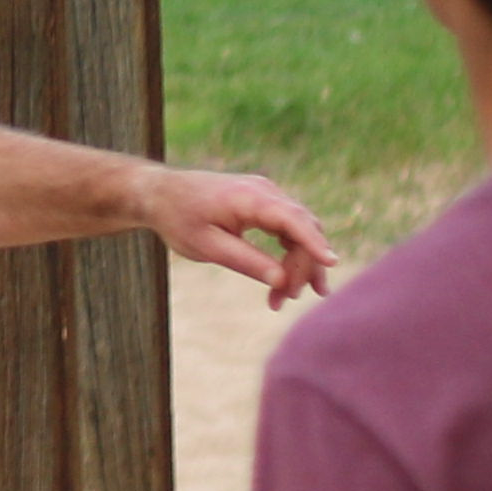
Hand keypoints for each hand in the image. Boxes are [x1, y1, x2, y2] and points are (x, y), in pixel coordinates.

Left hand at [148, 164, 336, 305]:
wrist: (159, 193)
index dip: (314, 242)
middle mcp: (264, 191)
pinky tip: (285, 281)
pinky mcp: (263, 204)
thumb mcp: (206, 246)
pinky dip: (289, 253)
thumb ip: (244, 261)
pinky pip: (288, 229)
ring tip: (287, 298)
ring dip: (298, 263)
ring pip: (299, 231)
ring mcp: (266, 195)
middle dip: (302, 266)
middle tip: (286, 299)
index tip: (332, 263)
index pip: (292, 219)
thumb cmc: (178, 217)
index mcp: (249, 197)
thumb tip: (281, 280)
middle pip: (302, 228)